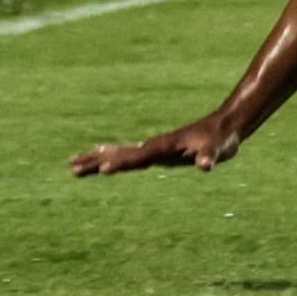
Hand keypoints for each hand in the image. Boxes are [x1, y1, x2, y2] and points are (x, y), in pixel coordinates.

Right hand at [70, 114, 241, 175]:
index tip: (103, 169)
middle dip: (96, 161)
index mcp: (164, 146)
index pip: (138, 157)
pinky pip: (129, 157)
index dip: (121, 163)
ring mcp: (155, 149)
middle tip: (71, 166)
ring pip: (120, 154)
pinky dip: (112, 158)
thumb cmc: (221, 139)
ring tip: (74, 164)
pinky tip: (103, 161)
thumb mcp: (218, 150)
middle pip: (120, 154)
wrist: (225, 126)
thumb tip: (205, 166)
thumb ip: (209, 157)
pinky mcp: (158, 153)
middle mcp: (155, 146)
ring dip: (98, 159)